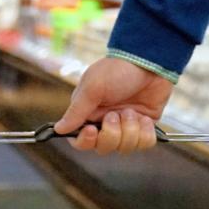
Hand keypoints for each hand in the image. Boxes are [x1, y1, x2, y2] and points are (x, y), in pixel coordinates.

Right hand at [54, 57, 174, 154]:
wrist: (150, 60)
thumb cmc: (117, 70)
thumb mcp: (92, 88)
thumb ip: (76, 111)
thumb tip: (58, 129)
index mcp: (88, 115)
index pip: (80, 141)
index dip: (86, 141)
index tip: (92, 130)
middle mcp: (106, 123)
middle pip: (103, 147)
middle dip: (112, 134)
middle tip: (116, 114)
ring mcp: (126, 126)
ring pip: (124, 148)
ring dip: (130, 130)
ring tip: (132, 111)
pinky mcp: (144, 127)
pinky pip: (144, 144)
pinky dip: (145, 132)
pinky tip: (145, 118)